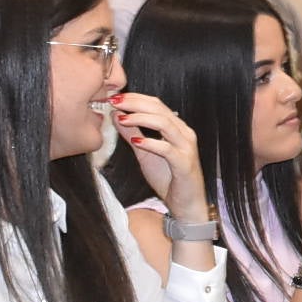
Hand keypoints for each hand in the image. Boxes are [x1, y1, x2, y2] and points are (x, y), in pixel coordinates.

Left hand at [111, 92, 203, 216]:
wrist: (187, 205)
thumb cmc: (169, 178)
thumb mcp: (145, 153)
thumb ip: (134, 134)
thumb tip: (117, 116)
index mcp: (176, 127)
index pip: (156, 104)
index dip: (135, 98)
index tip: (115, 97)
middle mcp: (184, 133)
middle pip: (160, 109)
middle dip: (135, 103)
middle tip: (115, 101)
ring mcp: (186, 147)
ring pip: (165, 124)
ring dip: (141, 118)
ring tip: (122, 118)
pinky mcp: (184, 163)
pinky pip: (167, 149)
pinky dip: (151, 143)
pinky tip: (136, 141)